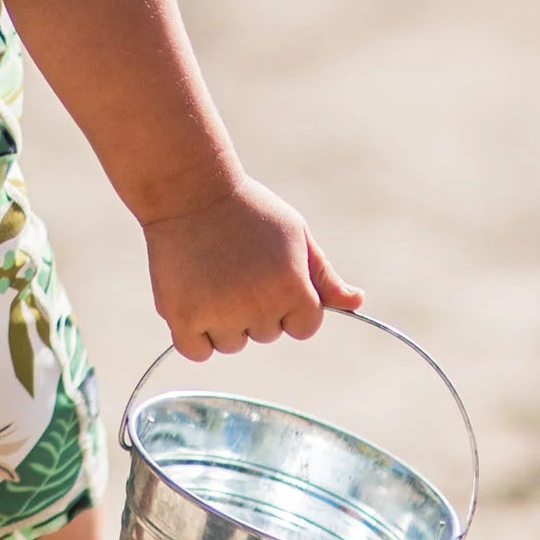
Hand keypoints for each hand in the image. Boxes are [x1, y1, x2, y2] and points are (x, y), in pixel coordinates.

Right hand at [142, 177, 362, 360]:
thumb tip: (356, 303)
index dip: (287, 302)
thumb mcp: (294, 233)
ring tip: (209, 275)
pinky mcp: (182, 316)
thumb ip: (323, 275)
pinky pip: (196, 351)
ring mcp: (219, 313)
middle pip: (265, 334)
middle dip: (253, 307)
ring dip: (222, 321)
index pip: (303, 326)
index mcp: (293, 288)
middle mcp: (260, 306)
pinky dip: (193, 335)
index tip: (266, 273)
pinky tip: (190, 299)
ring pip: (231, 343)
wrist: (188, 188)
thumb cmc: (247, 208)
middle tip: (233, 266)